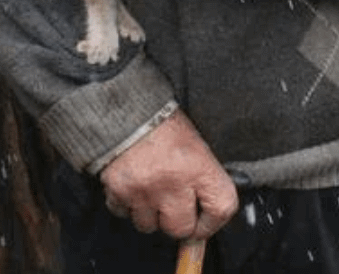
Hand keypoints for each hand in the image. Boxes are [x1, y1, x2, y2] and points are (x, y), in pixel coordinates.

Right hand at [101, 109, 238, 239]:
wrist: (125, 108)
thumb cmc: (163, 122)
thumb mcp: (195, 144)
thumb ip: (202, 176)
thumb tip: (206, 207)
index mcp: (198, 166)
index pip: (221, 208)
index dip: (214, 221)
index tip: (207, 222)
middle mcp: (172, 183)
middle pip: (181, 229)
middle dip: (178, 221)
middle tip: (175, 206)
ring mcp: (144, 191)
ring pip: (149, 226)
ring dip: (150, 214)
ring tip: (151, 190)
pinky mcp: (118, 193)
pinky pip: (124, 214)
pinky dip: (127, 205)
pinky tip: (133, 186)